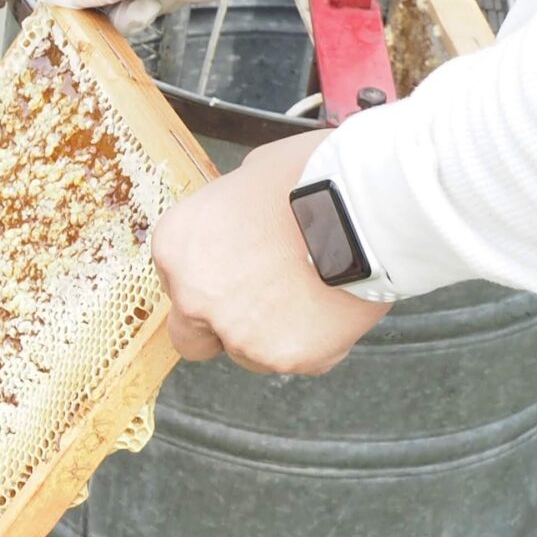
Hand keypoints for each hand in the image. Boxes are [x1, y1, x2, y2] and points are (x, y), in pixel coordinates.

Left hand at [154, 134, 389, 373]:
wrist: (361, 207)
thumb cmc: (308, 178)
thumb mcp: (245, 179)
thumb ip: (229, 217)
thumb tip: (241, 222)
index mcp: (175, 249)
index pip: (176, 284)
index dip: (209, 280)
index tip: (239, 272)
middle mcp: (195, 299)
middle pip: (193, 336)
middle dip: (219, 327)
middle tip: (263, 304)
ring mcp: (240, 335)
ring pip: (248, 354)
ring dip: (270, 336)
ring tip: (311, 297)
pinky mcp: (289, 357)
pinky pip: (299, 358)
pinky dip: (316, 341)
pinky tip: (334, 307)